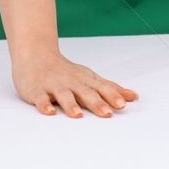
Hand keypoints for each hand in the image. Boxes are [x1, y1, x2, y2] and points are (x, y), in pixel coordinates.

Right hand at [12, 48, 138, 117]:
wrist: (36, 53)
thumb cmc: (66, 71)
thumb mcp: (89, 77)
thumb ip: (110, 88)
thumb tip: (133, 97)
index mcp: (85, 80)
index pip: (101, 88)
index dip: (112, 96)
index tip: (123, 105)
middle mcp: (71, 82)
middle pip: (85, 92)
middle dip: (96, 103)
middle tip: (107, 113)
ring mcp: (53, 85)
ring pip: (63, 95)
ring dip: (70, 105)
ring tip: (78, 115)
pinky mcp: (36, 89)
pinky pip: (40, 97)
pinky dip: (44, 104)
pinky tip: (49, 112)